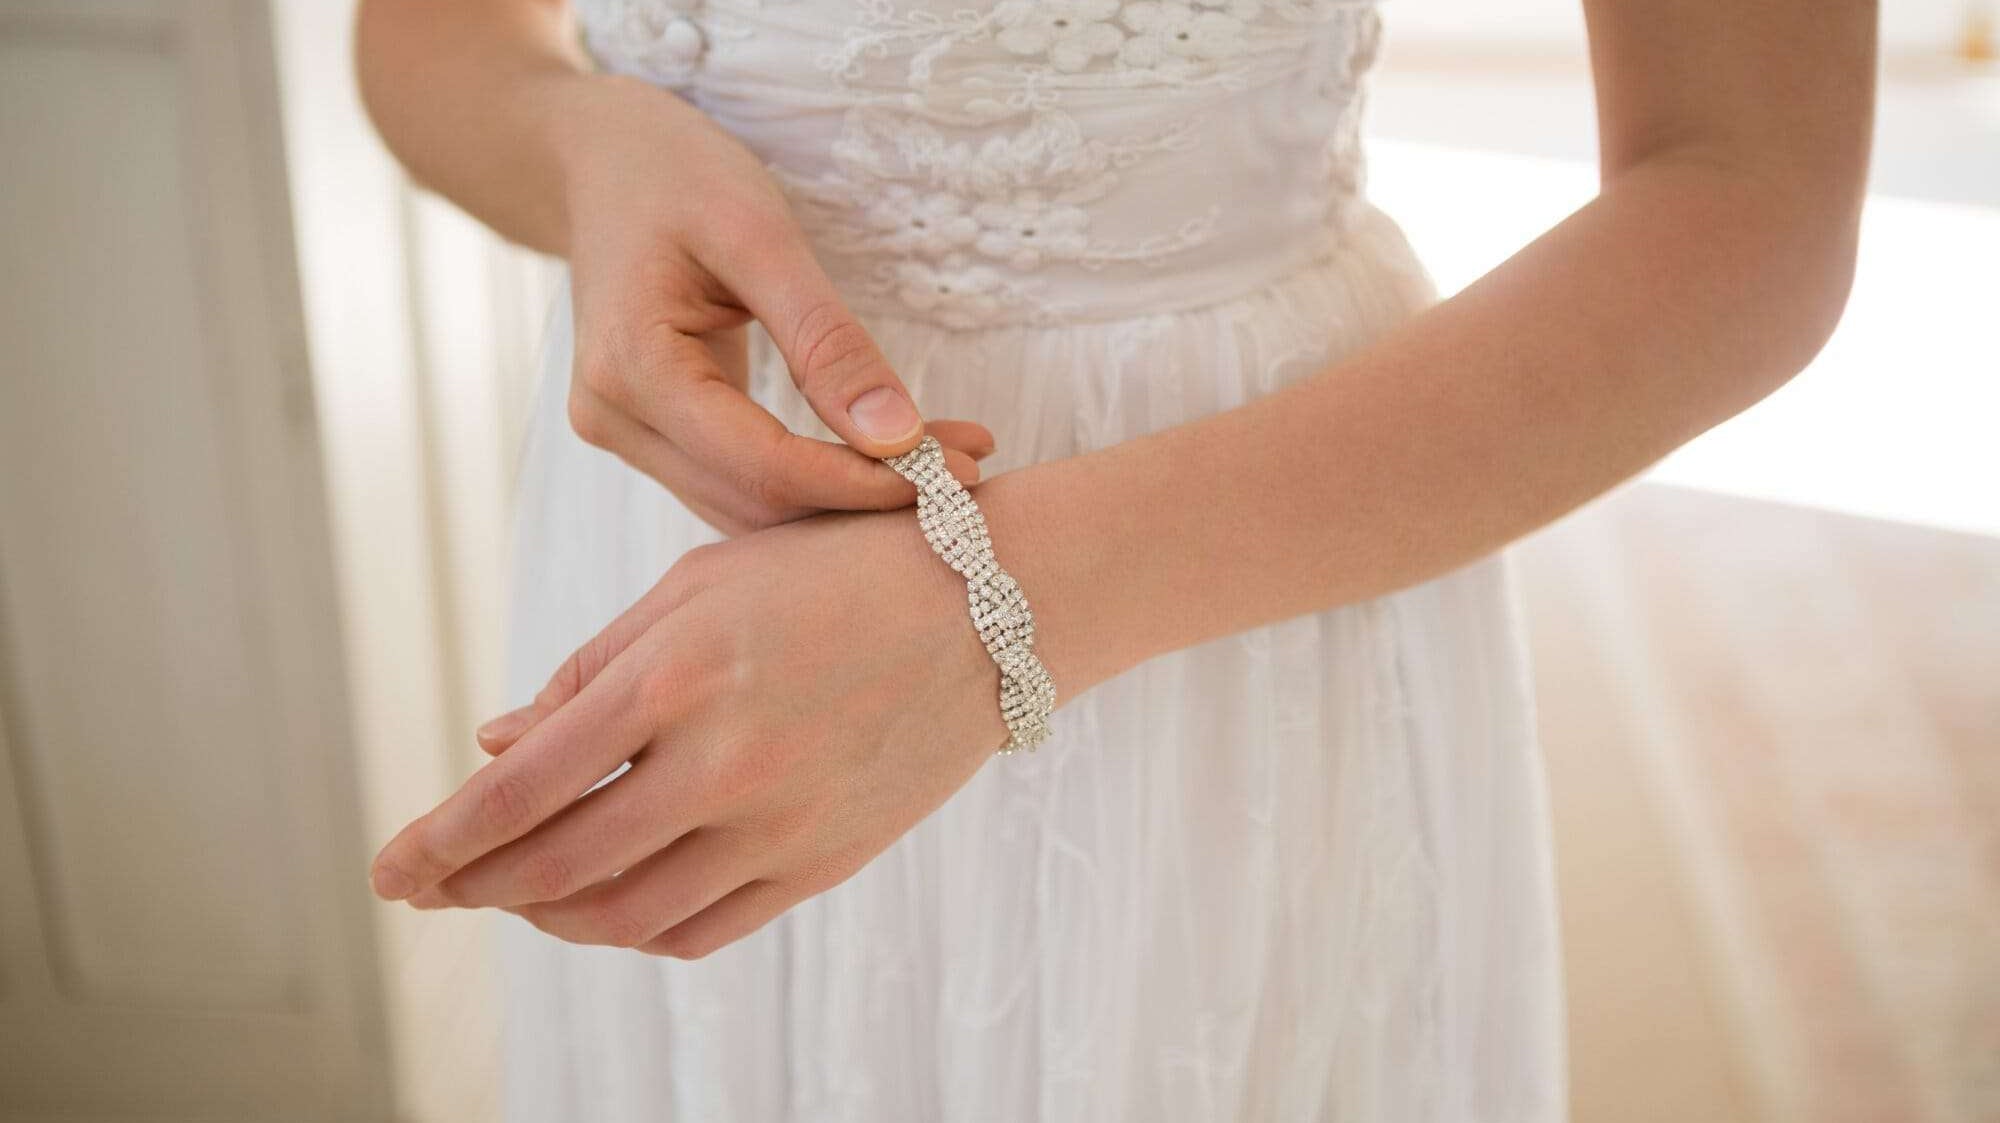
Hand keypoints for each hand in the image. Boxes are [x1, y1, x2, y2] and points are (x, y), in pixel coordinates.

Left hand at [366, 502, 1035, 957]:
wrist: (991, 607)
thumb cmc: (835, 570)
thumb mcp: (701, 584)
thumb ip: (593, 667)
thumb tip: (497, 741)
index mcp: (676, 674)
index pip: (522, 787)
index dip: (440, 839)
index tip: (388, 869)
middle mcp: (722, 761)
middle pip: (559, 866)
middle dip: (475, 887)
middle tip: (432, 890)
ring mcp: (779, 824)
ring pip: (626, 915)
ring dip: (551, 916)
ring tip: (519, 895)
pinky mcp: (824, 862)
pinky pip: (702, 929)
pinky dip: (636, 929)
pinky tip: (610, 903)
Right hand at [554, 75, 993, 533]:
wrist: (601, 160)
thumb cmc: (677, 174)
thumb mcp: (759, 234)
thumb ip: (826, 339)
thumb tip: (897, 437)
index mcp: (632, 368)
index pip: (764, 466)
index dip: (863, 483)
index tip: (956, 473)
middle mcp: (615, 420)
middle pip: (758, 501)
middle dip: (867, 497)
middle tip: (971, 469)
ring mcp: (626, 435)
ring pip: (750, 507)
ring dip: (847, 498)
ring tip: (946, 462)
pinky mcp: (651, 436)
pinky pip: (740, 481)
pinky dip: (815, 480)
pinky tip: (884, 456)